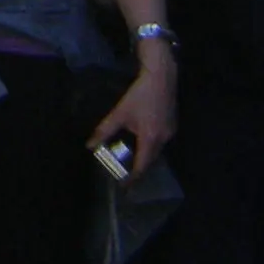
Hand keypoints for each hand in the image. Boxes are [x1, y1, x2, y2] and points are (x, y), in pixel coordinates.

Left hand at [89, 51, 177, 175]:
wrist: (161, 76)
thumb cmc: (139, 94)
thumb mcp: (120, 113)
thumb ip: (104, 130)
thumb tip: (89, 145)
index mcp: (150, 139)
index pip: (142, 165)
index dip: (133, 178)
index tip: (125, 187)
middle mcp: (164, 139)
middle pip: (151, 160)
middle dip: (140, 169)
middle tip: (127, 176)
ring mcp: (171, 132)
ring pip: (157, 151)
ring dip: (146, 157)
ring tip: (134, 161)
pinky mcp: (173, 124)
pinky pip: (162, 141)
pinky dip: (152, 145)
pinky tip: (144, 142)